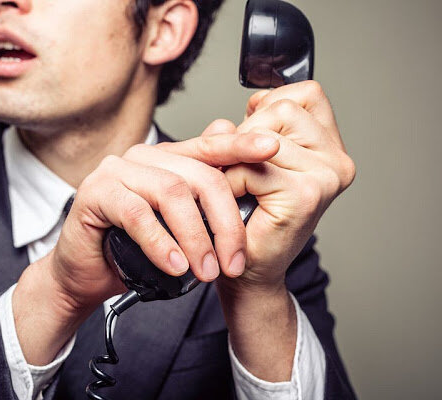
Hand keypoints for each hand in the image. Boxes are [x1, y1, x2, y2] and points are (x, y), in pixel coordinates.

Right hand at [50, 129, 279, 311]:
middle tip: (232, 262)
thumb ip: (203, 202)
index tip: (272, 149)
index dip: (240, 147)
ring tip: (204, 272)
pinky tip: (174, 266)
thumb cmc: (132, 249)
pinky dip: (160, 242)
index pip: (208, 147)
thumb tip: (243, 186)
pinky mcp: (95, 192)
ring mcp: (116, 171)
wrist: (86, 273)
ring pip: (170, 192)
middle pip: (198, 176)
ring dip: (195, 237)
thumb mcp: (177, 228)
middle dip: (224, 222)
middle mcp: (141, 158)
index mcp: (164, 159)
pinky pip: (136, 214)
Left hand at [219, 80, 355, 292]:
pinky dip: (232, 181)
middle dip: (247, 134)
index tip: (251, 137)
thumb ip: (240, 129)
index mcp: (330, 147)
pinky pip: (253, 166)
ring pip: (266, 134)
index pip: (306, 93)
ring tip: (237, 186)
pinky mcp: (306, 194)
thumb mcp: (244, 159)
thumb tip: (235, 114)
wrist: (246, 271)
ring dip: (236, 158)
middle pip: (282, 108)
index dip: (269, 106)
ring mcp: (326, 176)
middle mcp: (336, 160)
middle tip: (239, 170)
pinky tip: (236, 201)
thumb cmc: (244, 216)